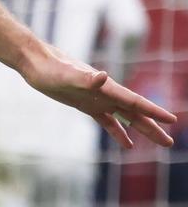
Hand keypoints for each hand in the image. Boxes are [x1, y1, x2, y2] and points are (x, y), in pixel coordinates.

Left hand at [21, 42, 175, 147]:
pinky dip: (119, 131)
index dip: (153, 111)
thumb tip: (104, 76)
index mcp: (105, 87)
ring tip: (161, 143)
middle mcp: (105, 93)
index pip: (135, 101)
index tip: (172, 120)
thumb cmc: (50, 67)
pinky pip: (107, 121)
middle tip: (170, 142)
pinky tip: (128, 144)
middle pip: (135, 112)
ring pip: (125, 117)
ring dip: (142, 129)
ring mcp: (96, 99)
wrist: (35, 62)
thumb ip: (85, 77)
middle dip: (153, 126)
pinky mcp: (85, 104)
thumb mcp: (66, 75)